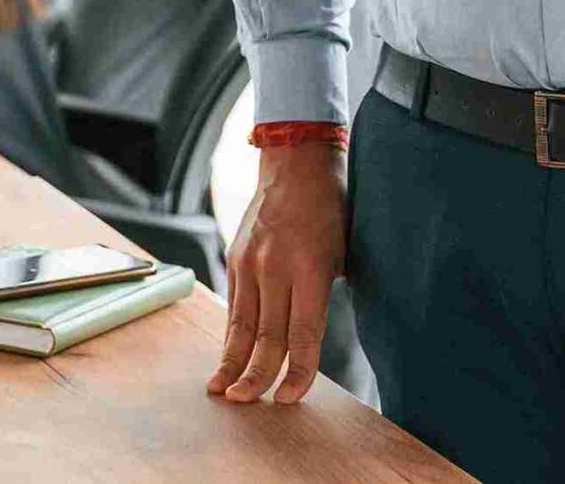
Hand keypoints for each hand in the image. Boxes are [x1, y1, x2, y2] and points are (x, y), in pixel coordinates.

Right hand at [207, 141, 345, 405]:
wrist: (296, 162)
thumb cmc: (331, 208)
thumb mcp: (342, 251)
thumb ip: (324, 293)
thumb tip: (310, 336)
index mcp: (311, 268)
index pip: (303, 333)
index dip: (298, 371)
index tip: (289, 398)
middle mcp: (277, 267)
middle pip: (267, 335)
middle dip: (257, 375)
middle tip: (247, 404)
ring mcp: (252, 261)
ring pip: (241, 323)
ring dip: (232, 361)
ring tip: (222, 390)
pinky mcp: (237, 256)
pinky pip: (234, 303)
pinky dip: (231, 333)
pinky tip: (226, 355)